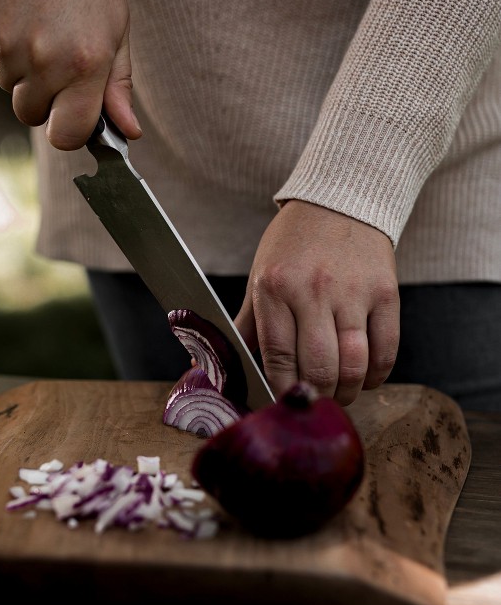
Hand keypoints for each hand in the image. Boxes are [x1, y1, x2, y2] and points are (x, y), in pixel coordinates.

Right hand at [0, 0, 140, 148]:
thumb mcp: (115, 32)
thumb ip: (118, 87)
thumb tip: (129, 132)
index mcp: (83, 66)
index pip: (66, 137)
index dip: (69, 130)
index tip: (74, 116)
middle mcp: (42, 61)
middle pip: (32, 115)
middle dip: (44, 99)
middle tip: (57, 60)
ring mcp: (5, 46)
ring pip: (9, 89)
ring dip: (21, 73)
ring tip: (38, 31)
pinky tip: (15, 22)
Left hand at [235, 200, 399, 405]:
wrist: (339, 201)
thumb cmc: (293, 244)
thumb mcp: (261, 277)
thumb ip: (246, 324)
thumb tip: (219, 363)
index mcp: (275, 288)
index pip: (277, 356)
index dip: (281, 389)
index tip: (284, 403)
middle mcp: (314, 290)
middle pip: (319, 368)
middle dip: (316, 396)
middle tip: (314, 400)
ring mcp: (353, 292)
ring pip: (354, 365)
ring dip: (346, 392)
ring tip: (339, 393)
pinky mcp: (386, 293)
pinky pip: (386, 350)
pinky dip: (375, 375)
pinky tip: (364, 376)